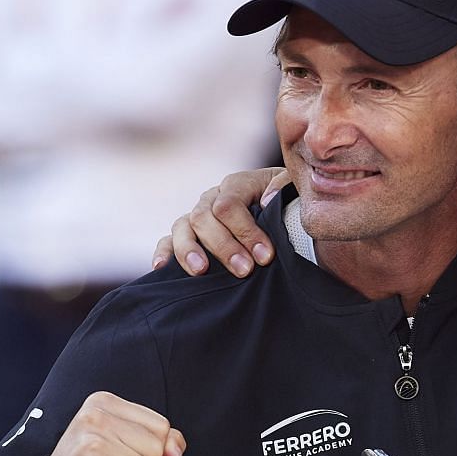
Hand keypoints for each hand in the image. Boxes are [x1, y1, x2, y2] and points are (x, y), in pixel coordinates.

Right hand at [152, 167, 289, 276]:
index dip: (245, 230)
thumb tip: (264, 201)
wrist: (286, 219)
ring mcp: (197, 216)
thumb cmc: (290, 207)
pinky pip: (168, 240)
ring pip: (183, 227)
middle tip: (245, 270)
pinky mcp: (188, 236)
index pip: (229, 204)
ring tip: (201, 271)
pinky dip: (164, 252)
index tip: (265, 256)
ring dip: (190, 250)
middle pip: (204, 217)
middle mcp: (213, 198)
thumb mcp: (294, 192)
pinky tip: (161, 268)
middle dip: (224, 246)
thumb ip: (283, 189)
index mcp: (238, 184)